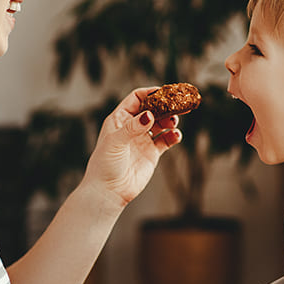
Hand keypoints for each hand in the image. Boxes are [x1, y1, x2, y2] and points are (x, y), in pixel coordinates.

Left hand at [80, 87, 183, 206]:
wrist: (109, 191)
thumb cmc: (105, 165)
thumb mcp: (115, 142)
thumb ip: (132, 128)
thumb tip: (149, 115)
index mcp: (120, 119)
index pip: (137, 99)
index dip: (150, 93)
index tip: (165, 92)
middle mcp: (132, 127)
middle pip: (153, 109)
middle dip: (166, 105)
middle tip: (178, 104)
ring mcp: (143, 139)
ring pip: (162, 123)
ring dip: (170, 119)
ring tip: (173, 122)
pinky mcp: (152, 153)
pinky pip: (167, 140)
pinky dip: (174, 136)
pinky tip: (176, 136)